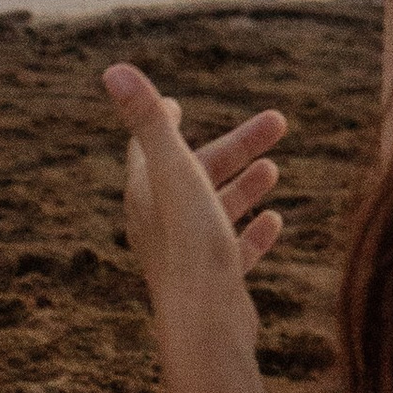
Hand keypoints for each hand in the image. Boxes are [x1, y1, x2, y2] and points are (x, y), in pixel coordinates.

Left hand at [105, 66, 287, 308]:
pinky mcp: (211, 285)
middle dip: (235, 147)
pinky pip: (231, 252)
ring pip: (214, 211)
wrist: (206, 324)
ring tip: (274, 168)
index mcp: (145, 195)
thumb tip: (113, 68)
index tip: (175, 104)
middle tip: (279, 121)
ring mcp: (185, 257)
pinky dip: (251, 233)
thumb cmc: (188, 244)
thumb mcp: (175, 171)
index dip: (161, 122)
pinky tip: (275, 221)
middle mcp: (158, 225)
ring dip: (242, 187)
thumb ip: (149, 120)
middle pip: (196, 174)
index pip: (147, 148)